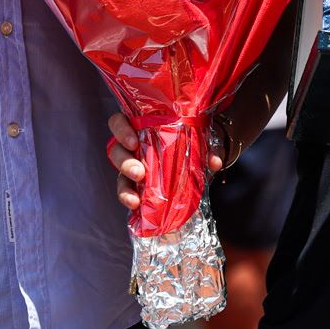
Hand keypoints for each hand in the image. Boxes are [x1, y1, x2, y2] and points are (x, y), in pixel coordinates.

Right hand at [104, 112, 223, 212]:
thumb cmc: (190, 139)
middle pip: (115, 150)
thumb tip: (214, 162)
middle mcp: (131, 145)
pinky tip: (135, 206)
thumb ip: (206, 147)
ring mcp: (131, 165)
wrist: (196, 157)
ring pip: (119, 173)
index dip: (121, 130)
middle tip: (139, 173)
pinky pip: (125, 190)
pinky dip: (128, 198)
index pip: (119, 122)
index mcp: (141, 126)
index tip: (133, 142)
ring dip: (124, 185)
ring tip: (135, 198)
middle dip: (123, 162)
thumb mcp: (199, 139)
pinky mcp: (134, 183)